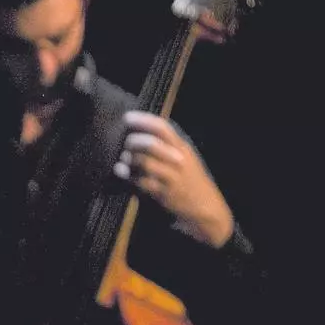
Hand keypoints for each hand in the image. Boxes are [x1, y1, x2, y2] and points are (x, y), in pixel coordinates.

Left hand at [114, 111, 233, 247]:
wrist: (205, 207)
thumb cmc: (191, 179)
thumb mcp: (185, 157)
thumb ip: (168, 144)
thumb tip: (143, 129)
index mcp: (182, 148)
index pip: (163, 128)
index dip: (143, 120)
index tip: (127, 117)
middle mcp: (178, 161)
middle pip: (152, 144)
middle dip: (133, 141)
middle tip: (123, 141)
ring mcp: (171, 178)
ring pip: (146, 163)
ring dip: (129, 159)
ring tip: (121, 157)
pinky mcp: (164, 194)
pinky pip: (142, 182)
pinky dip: (128, 176)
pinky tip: (120, 171)